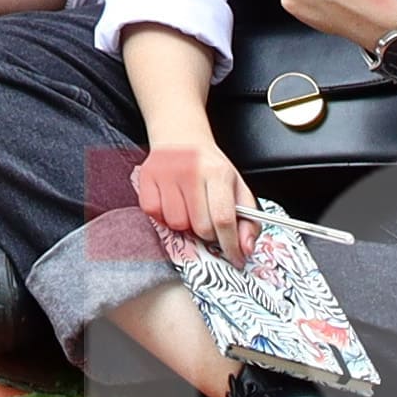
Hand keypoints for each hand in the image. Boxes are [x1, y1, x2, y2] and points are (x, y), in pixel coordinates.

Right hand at [129, 127, 259, 264]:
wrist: (182, 138)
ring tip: (189, 208)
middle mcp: (191, 171)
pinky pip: (154, 214)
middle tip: (207, 221)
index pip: (223, 219)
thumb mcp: (237, 188)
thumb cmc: (210, 168)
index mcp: (218, 173)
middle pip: (200, 226)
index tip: (235, 258)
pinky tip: (171, 203)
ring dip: (184, 224)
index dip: (230, 245)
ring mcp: (167, 173)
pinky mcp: (147, 177)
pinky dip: (163, 216)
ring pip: (176, 224)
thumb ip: (249, 220)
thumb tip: (246, 249)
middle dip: (207, 233)